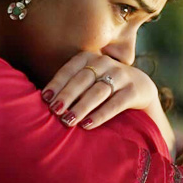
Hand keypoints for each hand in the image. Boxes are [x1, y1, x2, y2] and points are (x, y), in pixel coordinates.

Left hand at [41, 52, 158, 125]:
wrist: (140, 88)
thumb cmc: (101, 86)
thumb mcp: (86, 80)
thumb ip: (69, 86)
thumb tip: (43, 101)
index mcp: (88, 57)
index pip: (69, 70)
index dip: (57, 84)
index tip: (45, 98)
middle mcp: (104, 63)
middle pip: (82, 80)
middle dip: (67, 96)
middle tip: (55, 111)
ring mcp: (121, 75)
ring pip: (98, 92)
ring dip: (81, 107)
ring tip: (68, 120)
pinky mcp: (134, 90)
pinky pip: (115, 103)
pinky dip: (100, 114)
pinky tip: (88, 124)